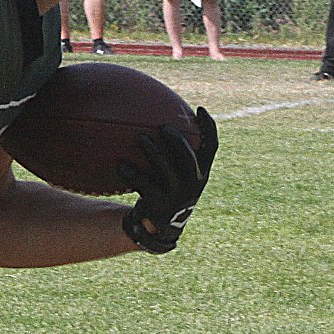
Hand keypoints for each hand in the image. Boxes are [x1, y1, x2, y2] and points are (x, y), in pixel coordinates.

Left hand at [118, 107, 217, 253]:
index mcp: (202, 172)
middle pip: (188, 157)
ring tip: (141, 138)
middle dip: (176, 140)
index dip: (209, 128)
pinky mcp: (159, 204)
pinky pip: (144, 185)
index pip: (212, 147)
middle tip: (162, 126)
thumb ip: (173, 154)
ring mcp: (177, 195)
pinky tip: (120, 164)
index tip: (200, 109)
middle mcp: (193, 183)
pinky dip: (132, 173)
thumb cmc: (165, 190)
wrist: (157, 225)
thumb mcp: (176, 173)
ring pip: (166, 170)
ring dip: (153, 153)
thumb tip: (157, 122)